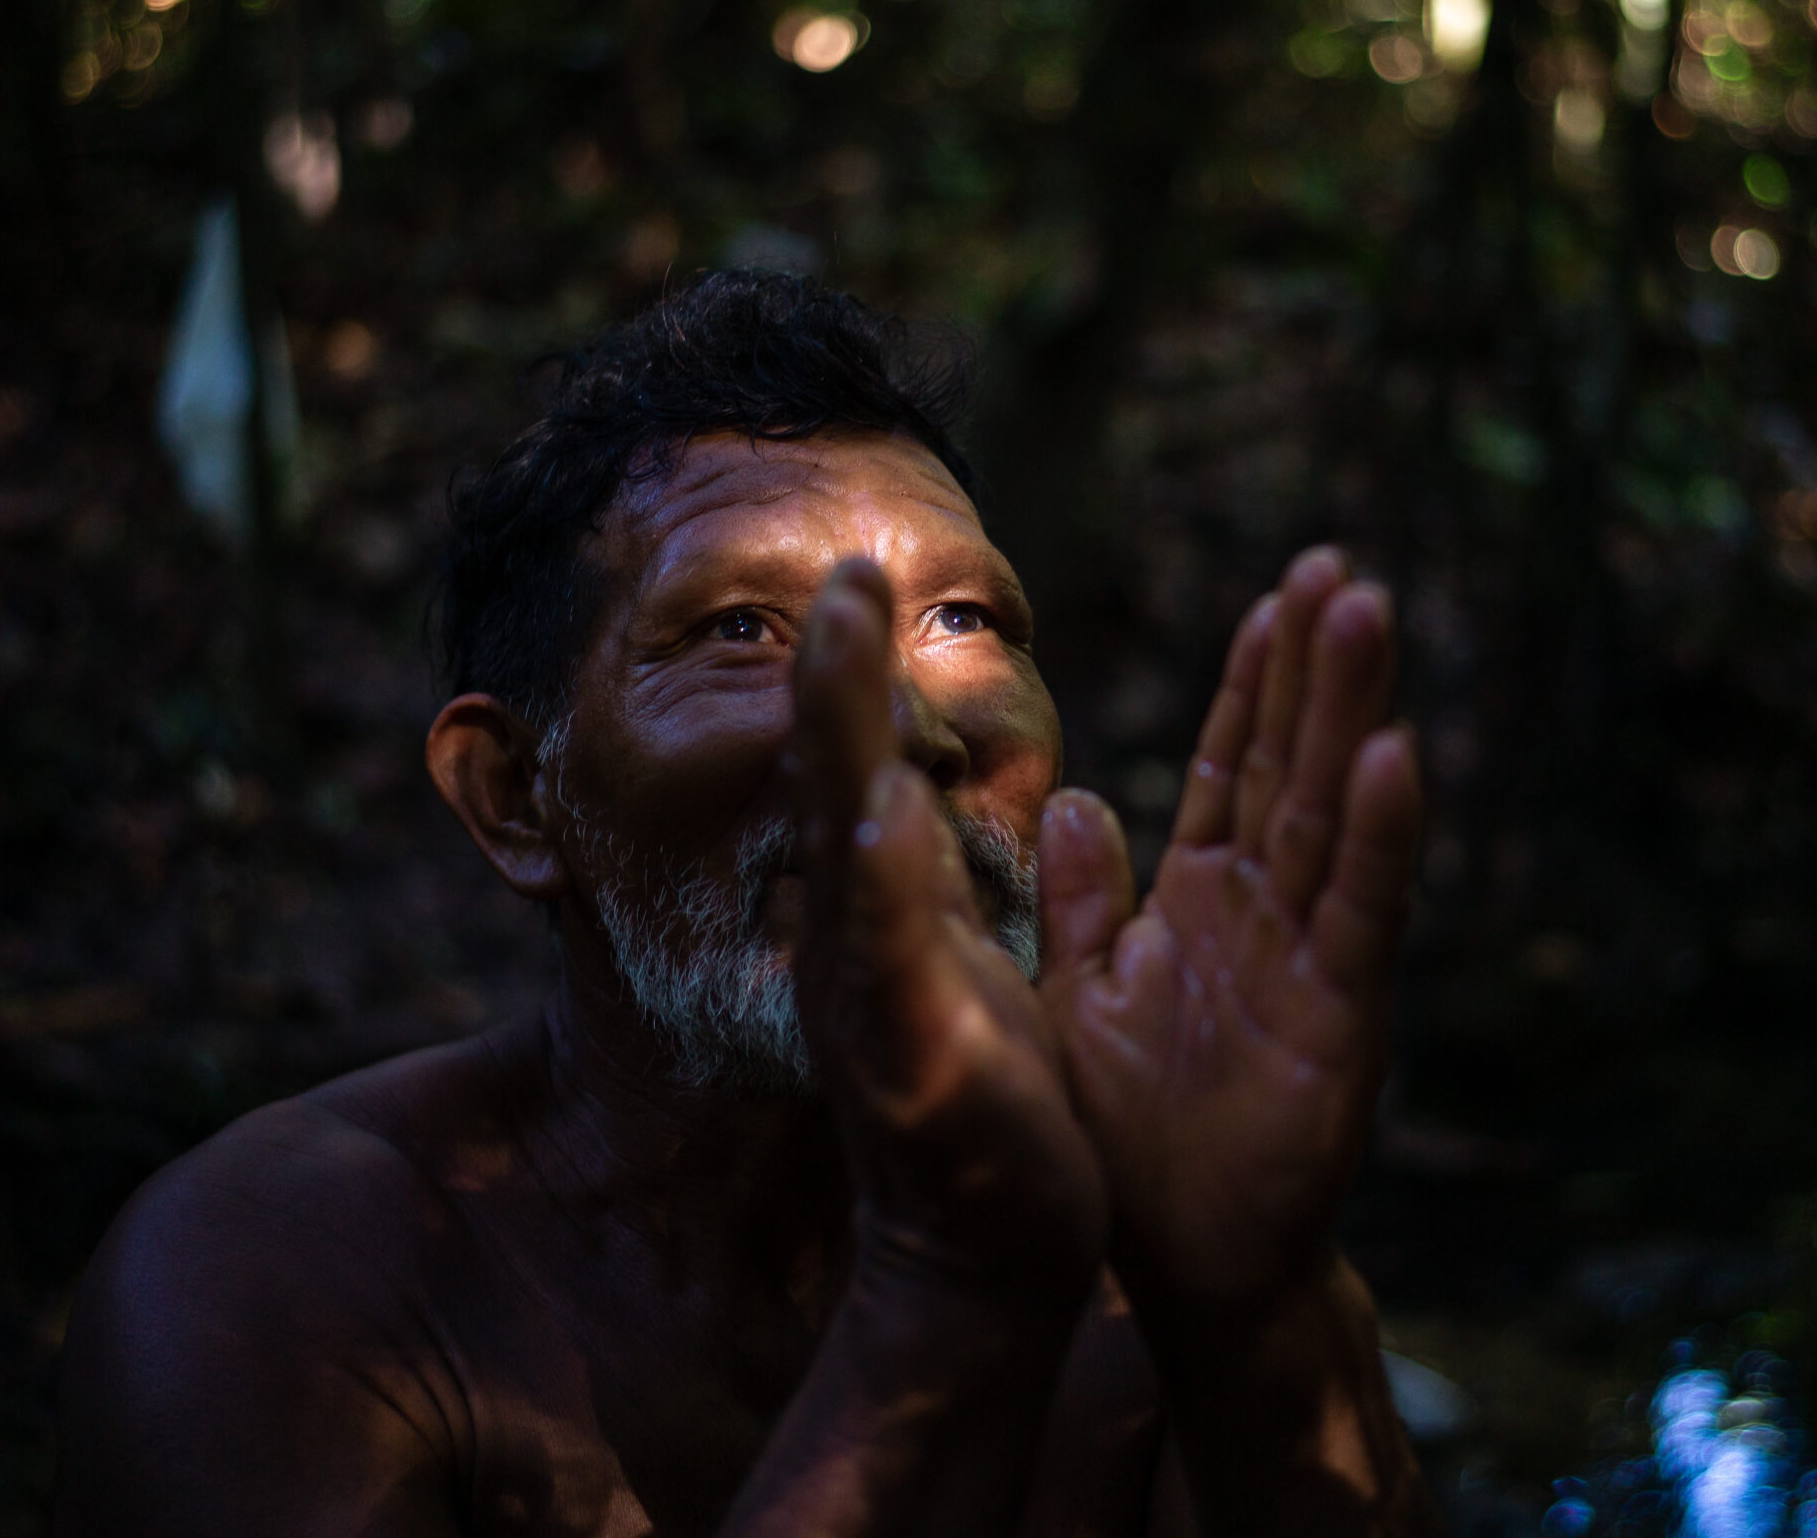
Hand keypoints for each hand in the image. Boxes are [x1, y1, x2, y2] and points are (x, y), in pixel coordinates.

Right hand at [791, 560, 1105, 1298]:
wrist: (986, 1252)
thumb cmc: (975, 1101)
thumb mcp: (944, 959)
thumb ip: (921, 876)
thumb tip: (895, 790)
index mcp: (878, 911)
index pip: (853, 767)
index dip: (847, 672)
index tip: (855, 568)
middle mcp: (852, 941)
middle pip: (829, 780)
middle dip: (831, 671)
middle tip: (837, 564)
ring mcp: (871, 996)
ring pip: (846, 844)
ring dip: (841, 733)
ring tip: (839, 631)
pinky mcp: (915, 1058)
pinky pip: (892, 957)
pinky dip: (880, 881)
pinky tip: (878, 808)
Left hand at [1038, 547, 1420, 1317]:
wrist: (1181, 1264)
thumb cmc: (1133, 1138)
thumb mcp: (1083, 1000)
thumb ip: (1084, 905)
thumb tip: (1081, 803)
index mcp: (1205, 901)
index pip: (1235, 767)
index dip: (1255, 682)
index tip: (1277, 593)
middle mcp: (1268, 914)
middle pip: (1293, 764)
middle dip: (1314, 666)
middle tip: (1340, 562)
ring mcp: (1311, 960)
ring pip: (1333, 814)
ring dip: (1351, 713)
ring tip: (1369, 610)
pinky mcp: (1340, 1021)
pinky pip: (1360, 914)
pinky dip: (1381, 838)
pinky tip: (1398, 756)